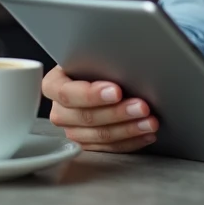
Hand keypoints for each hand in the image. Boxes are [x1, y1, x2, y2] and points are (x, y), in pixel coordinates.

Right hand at [42, 65, 158, 152]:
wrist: (99, 76)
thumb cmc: (95, 63)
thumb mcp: (93, 56)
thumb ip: (99, 62)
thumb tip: (122, 64)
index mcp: (54, 85)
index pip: (67, 93)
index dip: (92, 95)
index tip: (116, 92)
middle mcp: (60, 110)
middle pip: (85, 117)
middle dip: (117, 113)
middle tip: (141, 107)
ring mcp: (72, 129)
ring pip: (98, 135)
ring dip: (128, 129)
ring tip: (149, 122)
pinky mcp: (88, 144)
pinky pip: (109, 148)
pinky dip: (131, 141)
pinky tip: (146, 134)